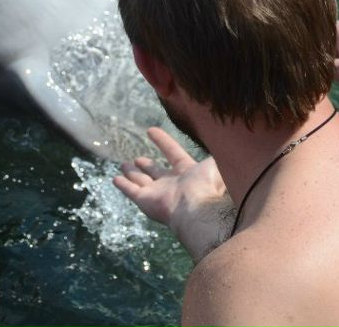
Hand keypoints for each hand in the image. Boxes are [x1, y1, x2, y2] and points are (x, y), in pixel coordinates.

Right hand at [114, 127, 231, 261]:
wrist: (194, 209)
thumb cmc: (206, 185)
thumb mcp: (213, 164)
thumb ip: (215, 152)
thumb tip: (223, 140)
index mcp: (187, 173)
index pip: (173, 153)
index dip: (162, 142)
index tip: (150, 130)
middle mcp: (171, 183)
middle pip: (156, 172)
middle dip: (147, 165)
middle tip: (138, 159)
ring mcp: (157, 193)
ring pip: (141, 181)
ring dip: (133, 173)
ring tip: (124, 165)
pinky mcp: (145, 200)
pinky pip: (131, 191)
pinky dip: (123, 185)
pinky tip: (115, 179)